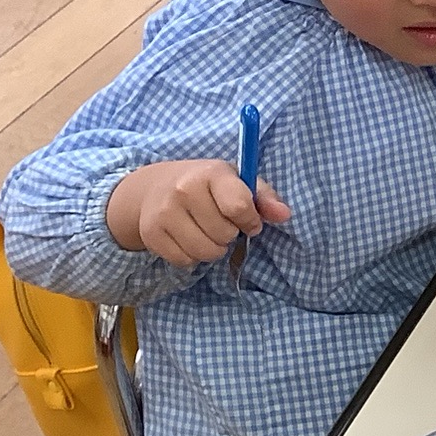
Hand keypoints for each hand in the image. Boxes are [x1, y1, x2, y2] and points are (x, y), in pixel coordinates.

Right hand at [105, 160, 290, 267]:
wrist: (156, 187)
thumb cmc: (208, 185)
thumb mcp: (238, 181)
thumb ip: (265, 197)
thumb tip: (285, 215)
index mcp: (211, 174)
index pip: (238, 207)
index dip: (250, 220)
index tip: (249, 220)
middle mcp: (184, 190)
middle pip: (224, 235)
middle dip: (229, 234)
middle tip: (221, 222)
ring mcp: (164, 212)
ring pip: (205, 252)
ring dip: (214, 248)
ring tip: (208, 232)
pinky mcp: (151, 233)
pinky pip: (185, 261)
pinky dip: (192, 256)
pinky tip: (189, 238)